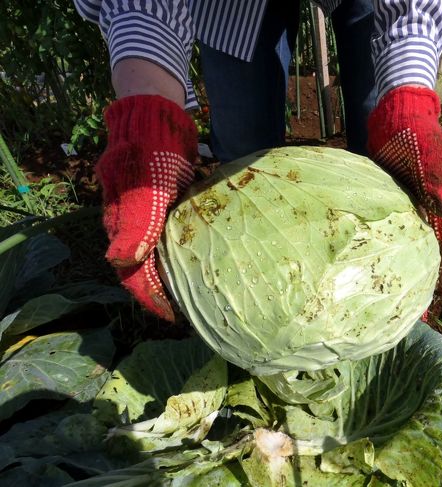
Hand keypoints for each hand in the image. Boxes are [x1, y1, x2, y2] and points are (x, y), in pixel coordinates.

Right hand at [96, 95, 197, 319]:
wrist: (155, 114)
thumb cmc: (149, 151)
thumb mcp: (143, 190)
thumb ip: (134, 224)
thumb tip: (120, 263)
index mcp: (122, 225)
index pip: (132, 274)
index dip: (151, 299)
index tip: (174, 317)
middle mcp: (132, 223)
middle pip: (145, 266)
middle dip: (165, 289)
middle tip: (192, 306)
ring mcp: (148, 211)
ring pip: (160, 249)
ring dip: (177, 268)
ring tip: (201, 285)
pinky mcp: (164, 200)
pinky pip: (173, 229)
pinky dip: (186, 244)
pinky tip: (207, 250)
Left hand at [368, 85, 441, 292]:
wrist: (396, 114)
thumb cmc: (417, 133)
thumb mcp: (431, 154)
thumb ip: (437, 180)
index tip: (436, 301)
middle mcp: (426, 211)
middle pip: (427, 252)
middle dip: (420, 280)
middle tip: (407, 308)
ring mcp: (405, 207)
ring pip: (405, 244)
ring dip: (400, 267)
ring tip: (383, 292)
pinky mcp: (386, 200)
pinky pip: (384, 229)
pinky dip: (379, 247)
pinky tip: (364, 262)